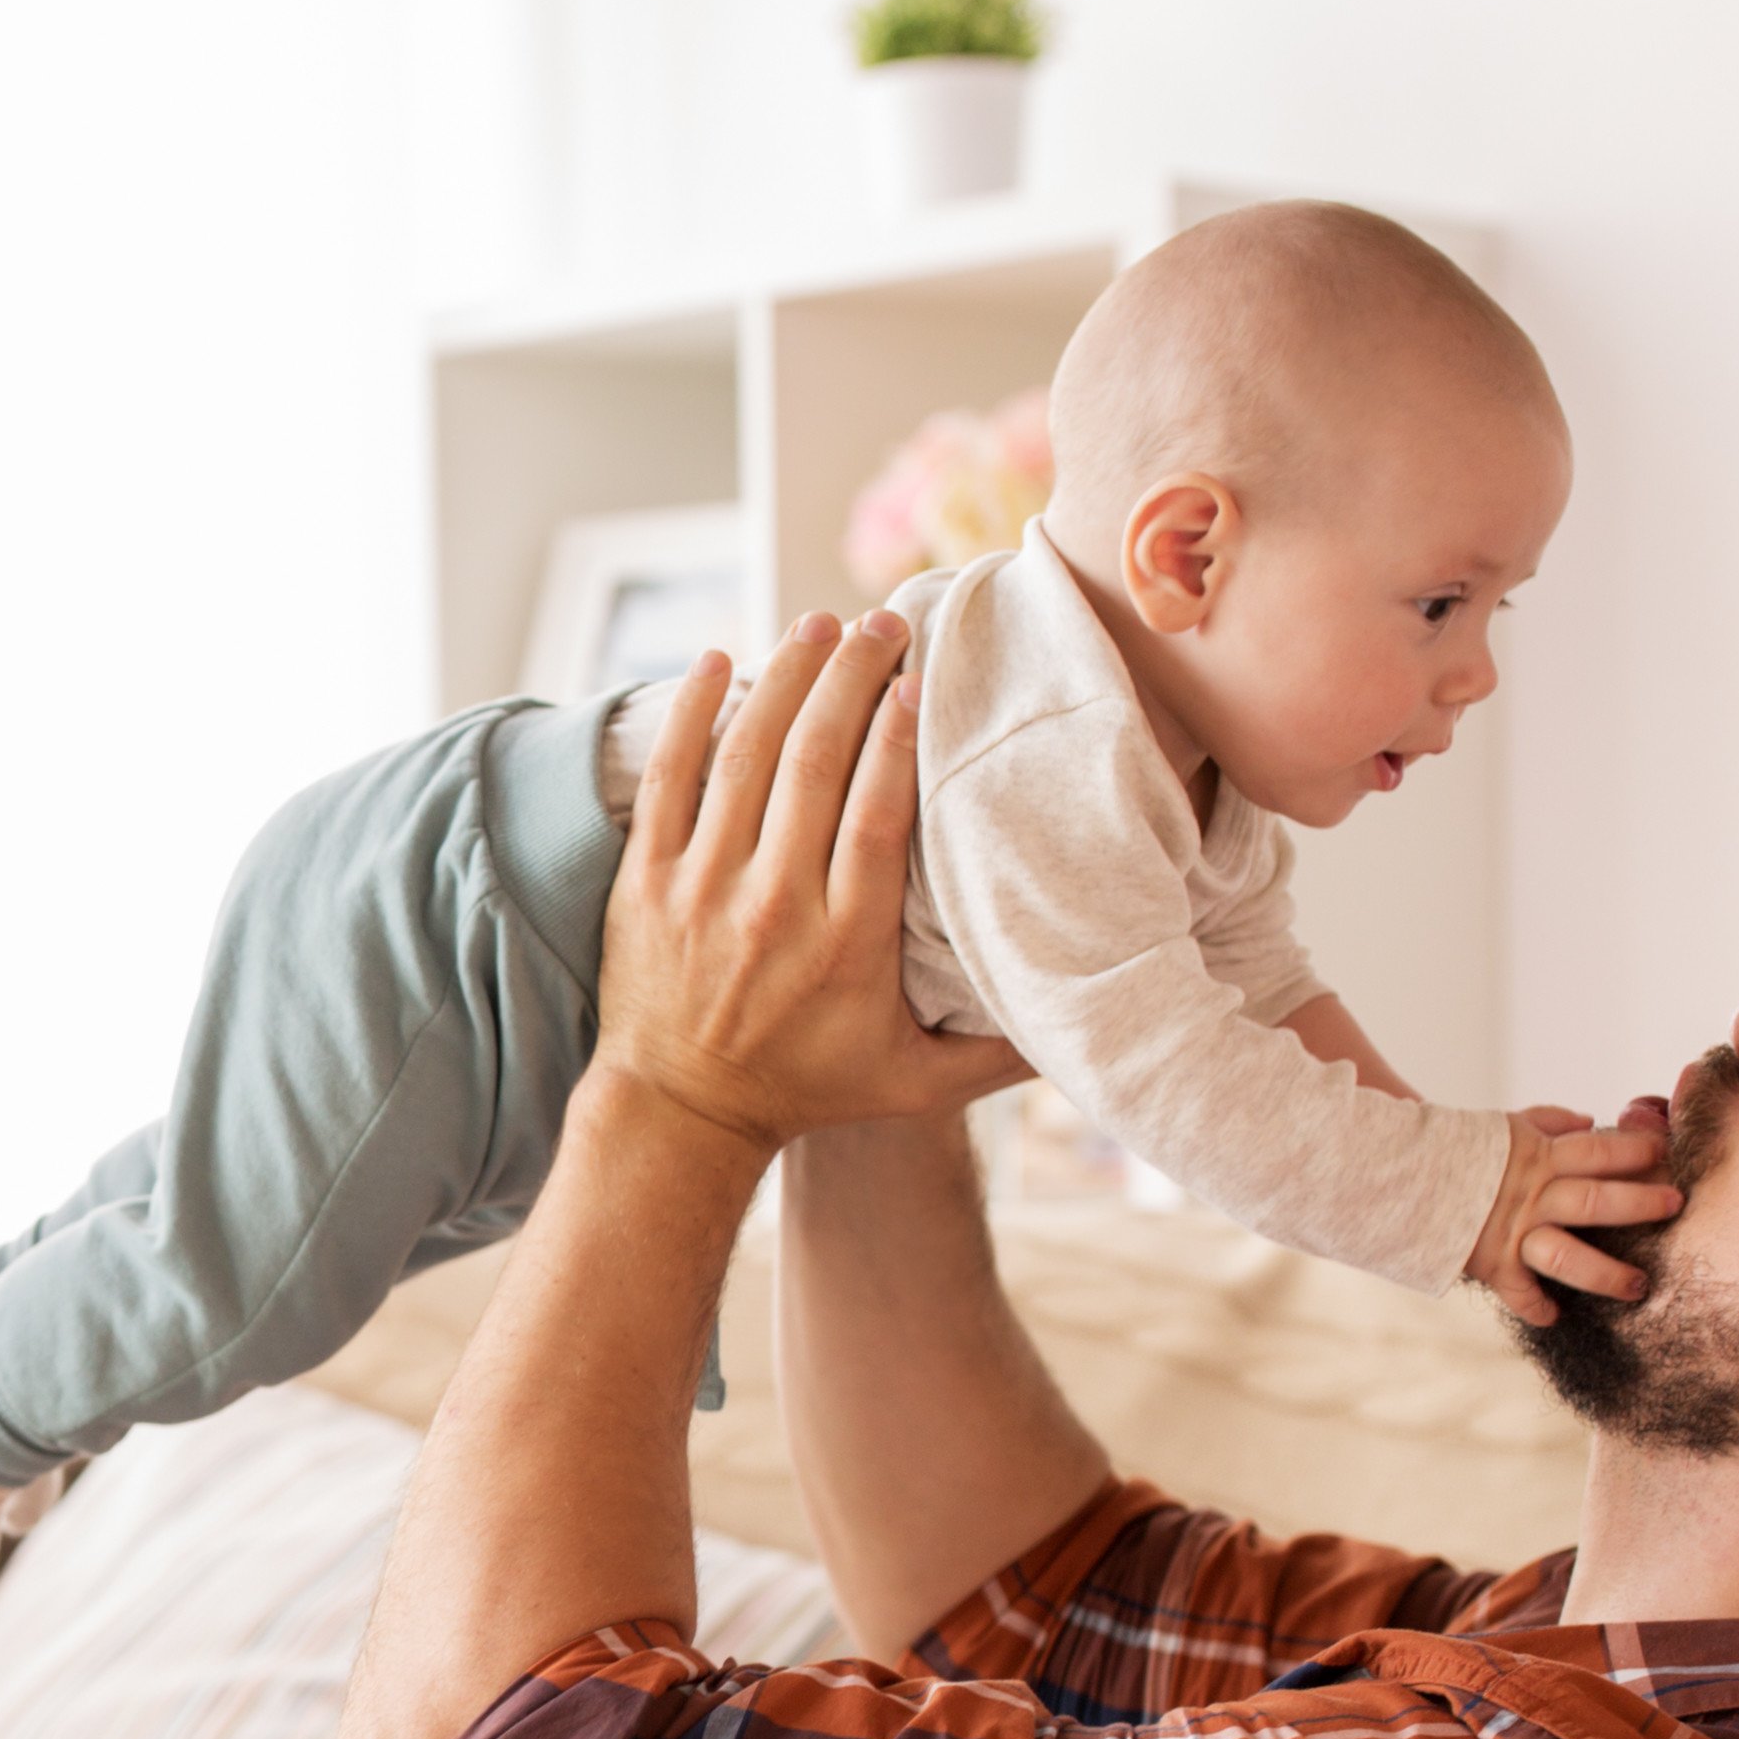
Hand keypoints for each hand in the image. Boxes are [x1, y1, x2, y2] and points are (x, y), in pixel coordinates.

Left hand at [594, 610, 1030, 1164]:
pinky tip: (718, 660)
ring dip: (783, 679)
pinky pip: (666, 781)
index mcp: (847, 945)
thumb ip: (1000, 1053)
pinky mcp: (645, 882)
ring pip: (743, 758)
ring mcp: (702, 889)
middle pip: (813, 764)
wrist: (681, 1115)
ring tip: (819, 626)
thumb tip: (1092, 1015)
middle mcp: (774, 908)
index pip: (876, 816)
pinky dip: (689, 715)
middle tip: (881, 622)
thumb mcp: (915, 1085)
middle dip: (850, 679)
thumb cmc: (808, 1090)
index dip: (897, 738)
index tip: (919, 679)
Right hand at [1467, 1097, 1679, 1323]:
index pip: (1595, 1150)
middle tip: (1675, 1205)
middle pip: (1593, 1200)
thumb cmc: (1458, 1151)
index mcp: (1537, 1157)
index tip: (1665, 1153)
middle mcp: (1531, 1196)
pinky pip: (1520, 1293)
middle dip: (1639, 1203)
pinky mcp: (1492, 1265)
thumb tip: (1587, 1118)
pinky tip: (1556, 1317)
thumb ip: (1548, 1121)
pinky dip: (1537, 1307)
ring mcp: (1512, 1234)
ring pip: (1567, 1255)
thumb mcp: (1504, 1126)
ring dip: (1606, 1274)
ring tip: (1639, 1287)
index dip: (1633, 1151)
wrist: (1400, 1177)